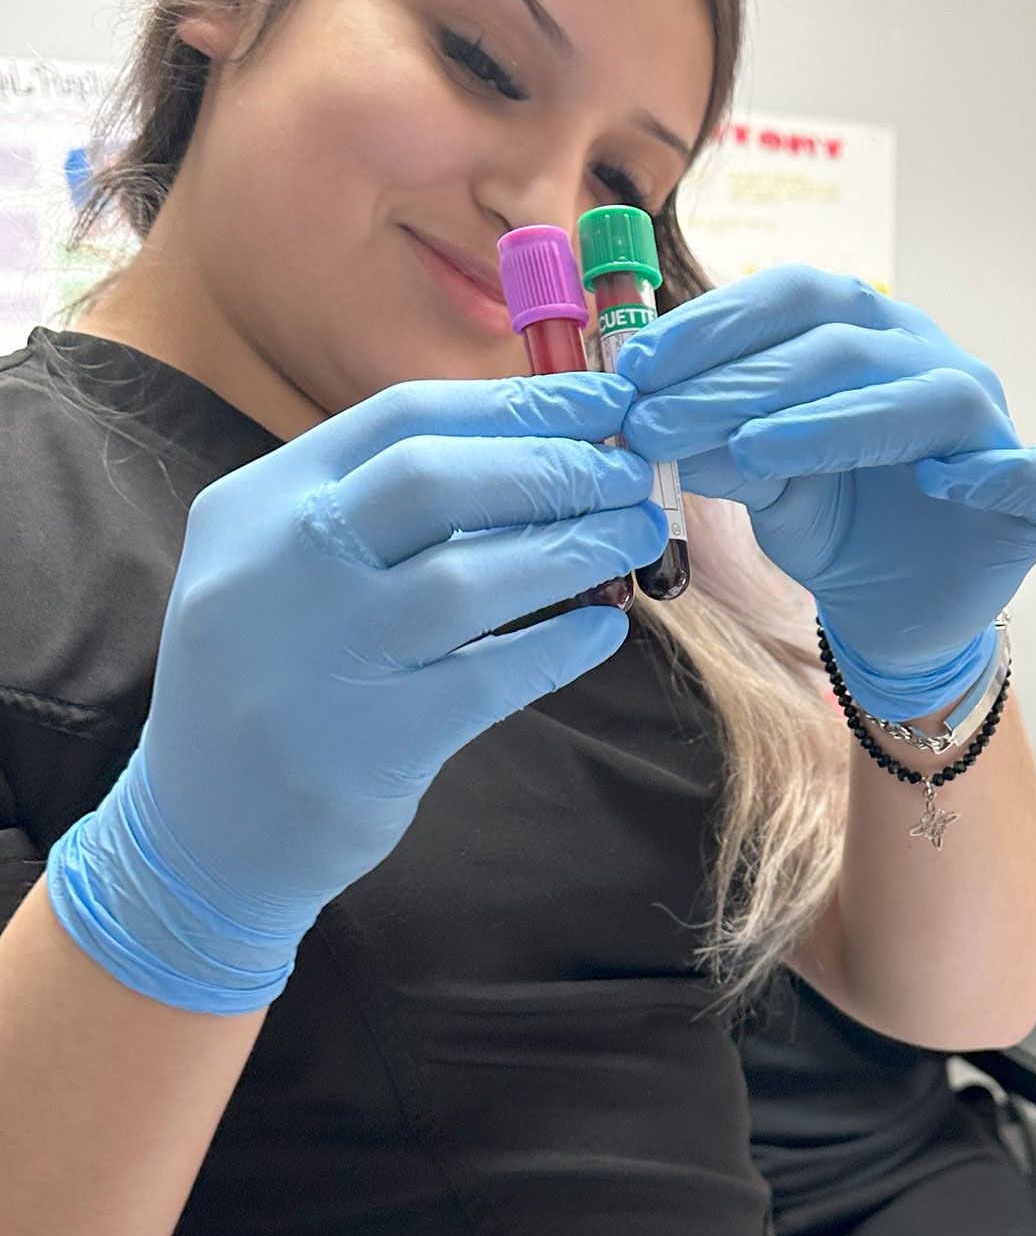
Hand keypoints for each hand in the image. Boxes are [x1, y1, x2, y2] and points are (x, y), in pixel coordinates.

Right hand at [47, 377, 664, 1011]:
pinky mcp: (367, 743)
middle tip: (629, 476)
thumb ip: (381, 512)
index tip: (606, 403)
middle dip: (553, 466)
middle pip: (435, 481)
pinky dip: (559, 647)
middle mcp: (277, 564)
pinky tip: (604, 631)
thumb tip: (541, 453)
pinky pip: (489, 677)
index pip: (401, 418)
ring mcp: (319, 654)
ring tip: (633, 538)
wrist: (202, 833)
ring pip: (467, 577)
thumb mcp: (285, 566)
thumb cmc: (278, 679)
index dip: (518, 403)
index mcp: (258, 503)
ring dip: (572, 549)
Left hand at [615, 267, 1035, 718]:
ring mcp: (991, 424)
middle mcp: (931, 361)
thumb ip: (716, 443)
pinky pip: (1031, 472)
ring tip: (753, 453)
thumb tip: (649, 420)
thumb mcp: (759, 481)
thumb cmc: (834, 529)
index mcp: (866, 336)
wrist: (893, 615)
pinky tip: (940, 485)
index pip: (796, 298)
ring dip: (833, 420)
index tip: (636, 368)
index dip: (716, 324)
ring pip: (926, 397)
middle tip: (660, 420)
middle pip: (845, 343)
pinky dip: (992, 471)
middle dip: (744, 380)